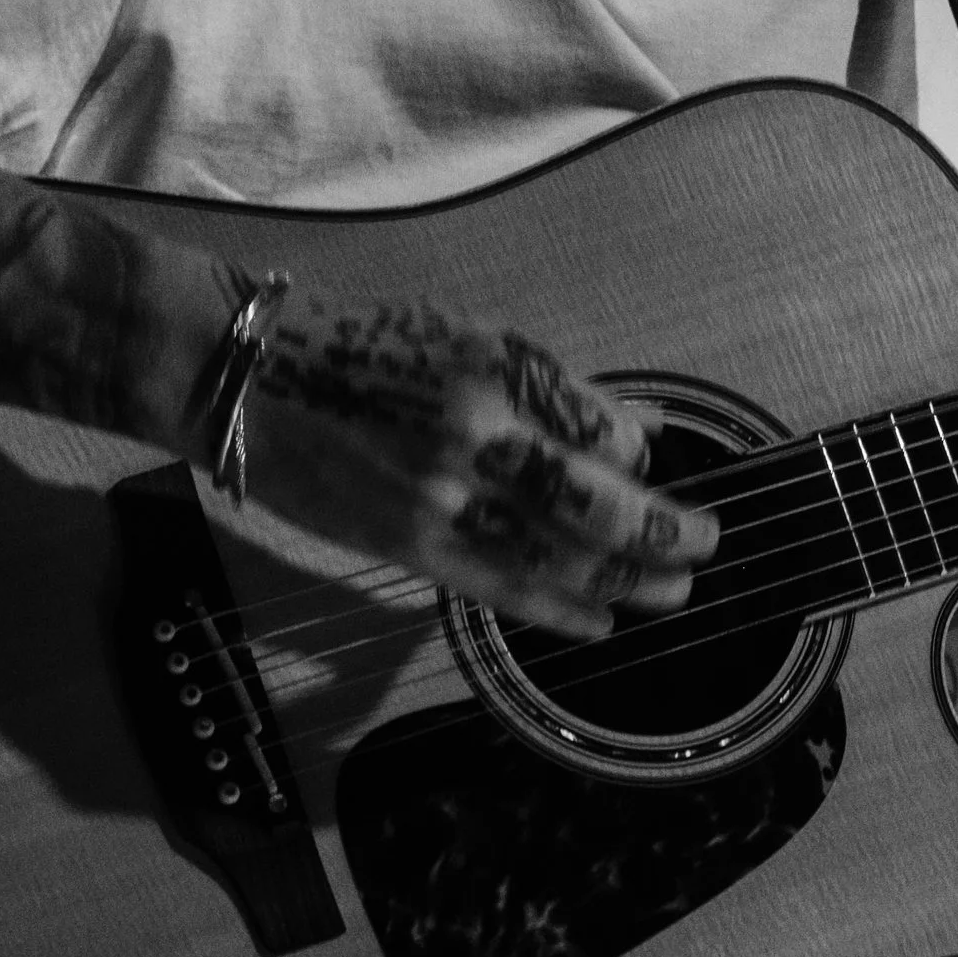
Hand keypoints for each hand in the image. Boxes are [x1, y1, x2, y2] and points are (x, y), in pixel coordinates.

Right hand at [227, 295, 715, 642]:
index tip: (656, 465)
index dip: (642, 455)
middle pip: (595, 504)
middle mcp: (474, 437)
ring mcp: (440, 500)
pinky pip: (500, 588)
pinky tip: (601, 620)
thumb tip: (634, 433)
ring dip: (626, 580)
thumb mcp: (465, 336)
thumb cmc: (362, 343)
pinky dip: (558, 609)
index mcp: (495, 370)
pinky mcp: (408, 546)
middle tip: (706, 544)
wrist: (250, 380)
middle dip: (663, 532)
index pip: (601, 428)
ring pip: (557, 558)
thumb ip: (549, 386)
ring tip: (673, 590)